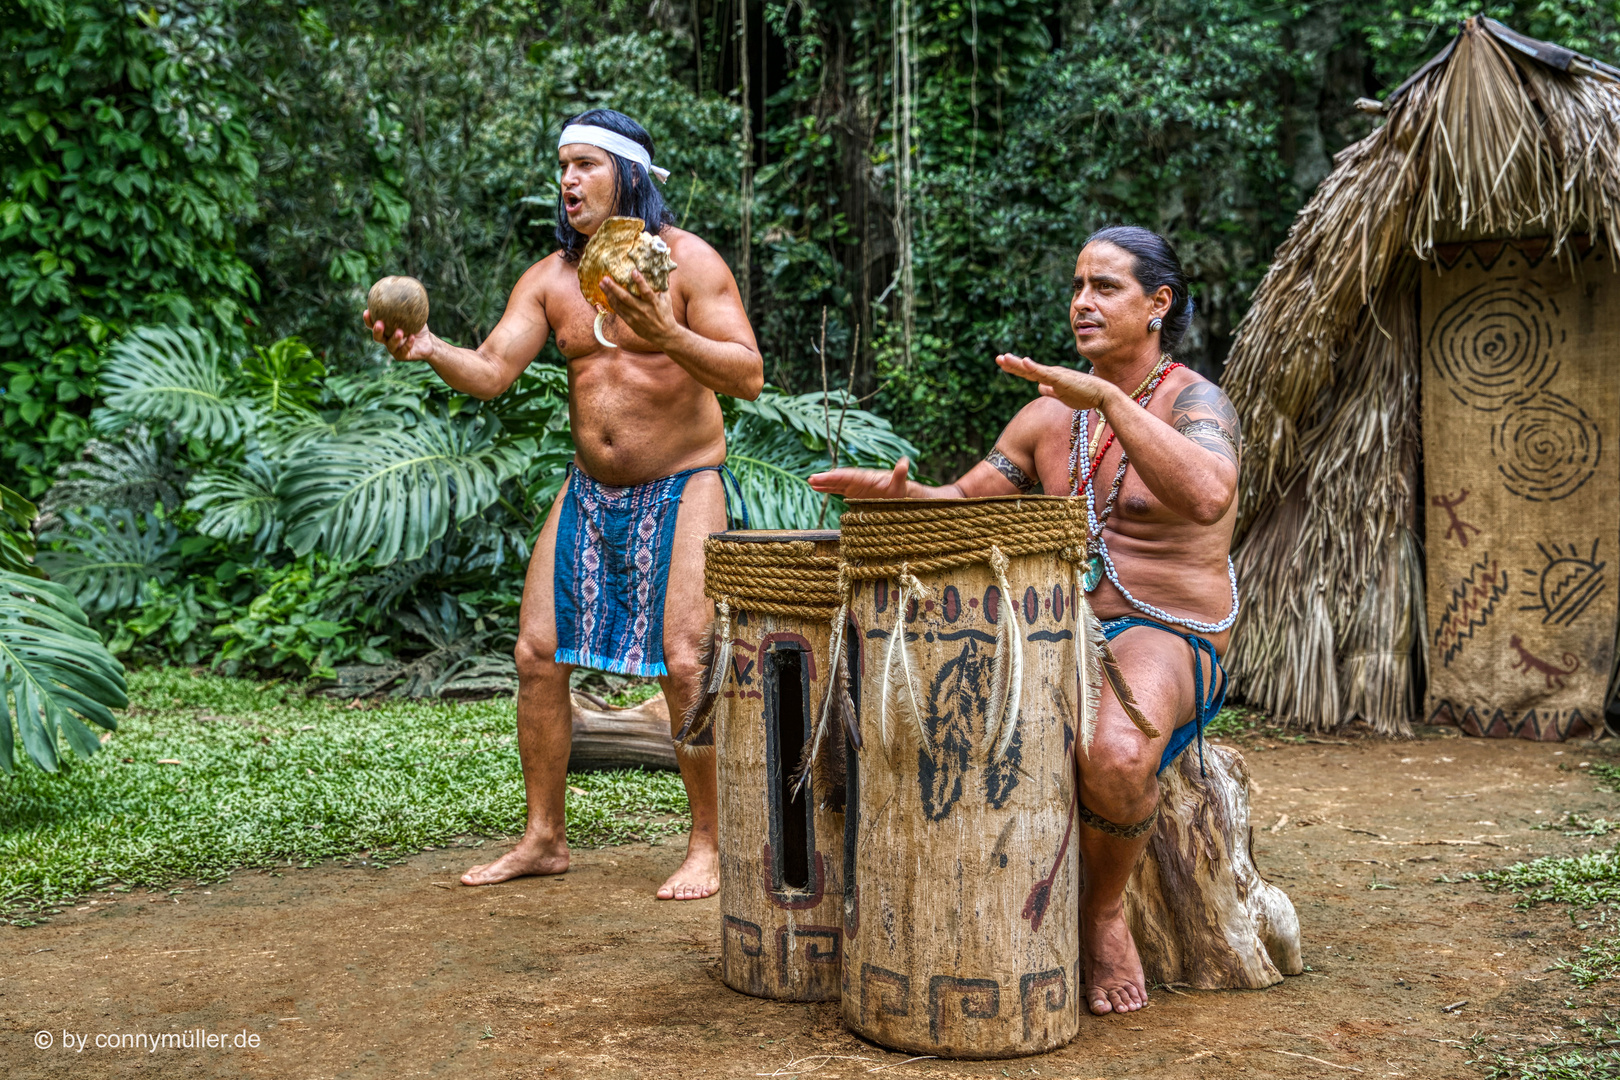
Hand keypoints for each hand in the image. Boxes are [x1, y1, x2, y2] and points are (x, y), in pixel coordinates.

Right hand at [364, 309, 435, 361]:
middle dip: (376, 330)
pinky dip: (408, 344)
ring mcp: (394, 349)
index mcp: (385, 330)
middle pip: (377, 337)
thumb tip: (403, 283)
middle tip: (379, 323)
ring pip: (390, 345)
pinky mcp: (402, 356)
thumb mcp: (414, 313)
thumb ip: (407, 303)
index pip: (373, 325)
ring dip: (394, 338)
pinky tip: (412, 337)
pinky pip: (404, 350)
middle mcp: (387, 340)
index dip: (368, 320)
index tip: (367, 311)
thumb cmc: (418, 326)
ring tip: (399, 332)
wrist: (428, 342)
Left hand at [599, 269, 677, 349]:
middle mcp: (643, 310)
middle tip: (605, 278)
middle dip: (614, 288)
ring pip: (619, 304)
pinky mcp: (630, 322)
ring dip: (609, 294)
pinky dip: (612, 302)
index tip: (633, 271)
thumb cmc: (666, 314)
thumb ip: (663, 285)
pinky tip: (607, 295)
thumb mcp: (667, 299)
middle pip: (626, 298)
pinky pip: (618, 311)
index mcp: (654, 303)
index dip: (640, 281)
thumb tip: (662, 270)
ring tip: (601, 284)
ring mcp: (635, 317)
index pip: (646, 291)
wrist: (664, 334)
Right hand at [808, 458, 911, 498]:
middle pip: (840, 478)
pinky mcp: (853, 493)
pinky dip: (827, 489)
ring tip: (810, 482)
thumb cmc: (900, 490)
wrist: (901, 495)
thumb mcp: (900, 483)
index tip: (828, 476)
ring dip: (824, 483)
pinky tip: (816, 489)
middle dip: (826, 479)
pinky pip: (838, 490)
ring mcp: (855, 486)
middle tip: (812, 478)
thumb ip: (900, 474)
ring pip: (836, 484)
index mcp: (868, 477)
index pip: (851, 476)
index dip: (839, 476)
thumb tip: (904, 462)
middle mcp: (859, 480)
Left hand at [996, 353, 1114, 410]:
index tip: (1002, 363)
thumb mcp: (1061, 396)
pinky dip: (1034, 367)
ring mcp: (1056, 375)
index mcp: (1050, 378)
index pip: (1029, 373)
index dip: (1015, 368)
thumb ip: (1050, 391)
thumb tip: (1038, 387)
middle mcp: (1051, 373)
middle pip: (1027, 369)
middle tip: (997, 358)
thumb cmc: (1085, 395)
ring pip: (1033, 369)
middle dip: (1012, 364)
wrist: (1102, 395)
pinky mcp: (1061, 379)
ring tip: (1004, 358)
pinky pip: (1045, 373)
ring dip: (1018, 364)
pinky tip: (1025, 362)